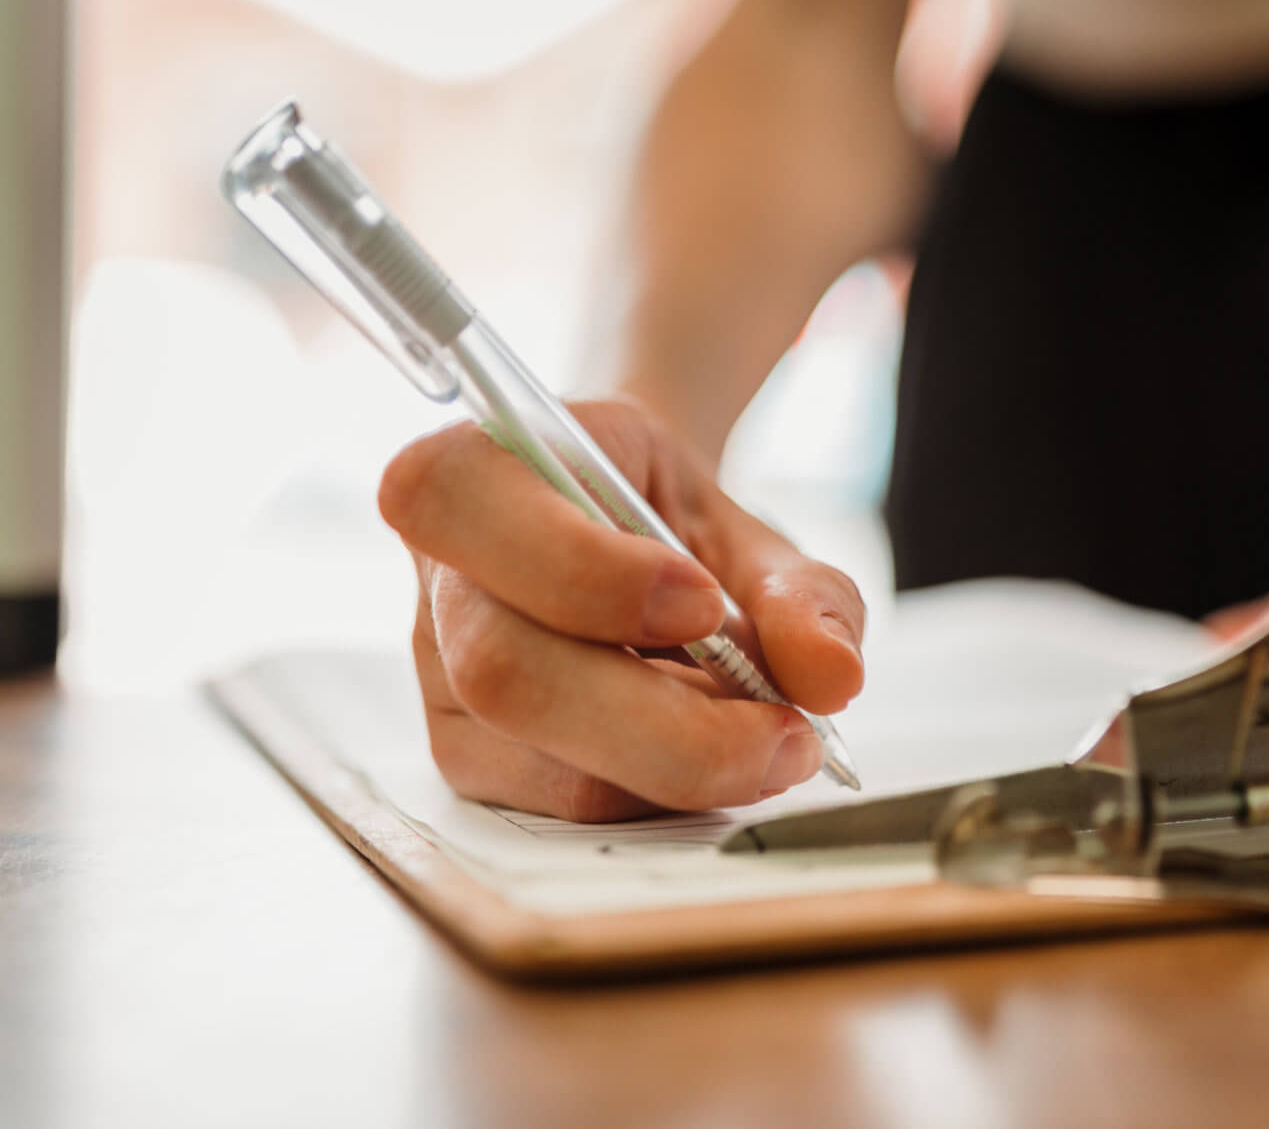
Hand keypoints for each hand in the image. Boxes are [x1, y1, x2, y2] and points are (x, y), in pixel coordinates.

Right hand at [378, 398, 865, 820]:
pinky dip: (660, 791)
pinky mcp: (472, 758)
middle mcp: (437, 577)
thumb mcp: (744, 528)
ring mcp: (441, 678)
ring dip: (677, 764)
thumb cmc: (671, 525)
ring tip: (773, 736)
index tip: (703, 600)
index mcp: (477, 468)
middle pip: (503, 667)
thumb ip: (798, 591)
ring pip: (534, 754)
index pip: (463, 502)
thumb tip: (831, 675)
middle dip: (661, 721)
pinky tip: (714, 749)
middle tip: (785, 728)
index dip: (579, 565)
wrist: (636, 545)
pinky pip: (560, 800)